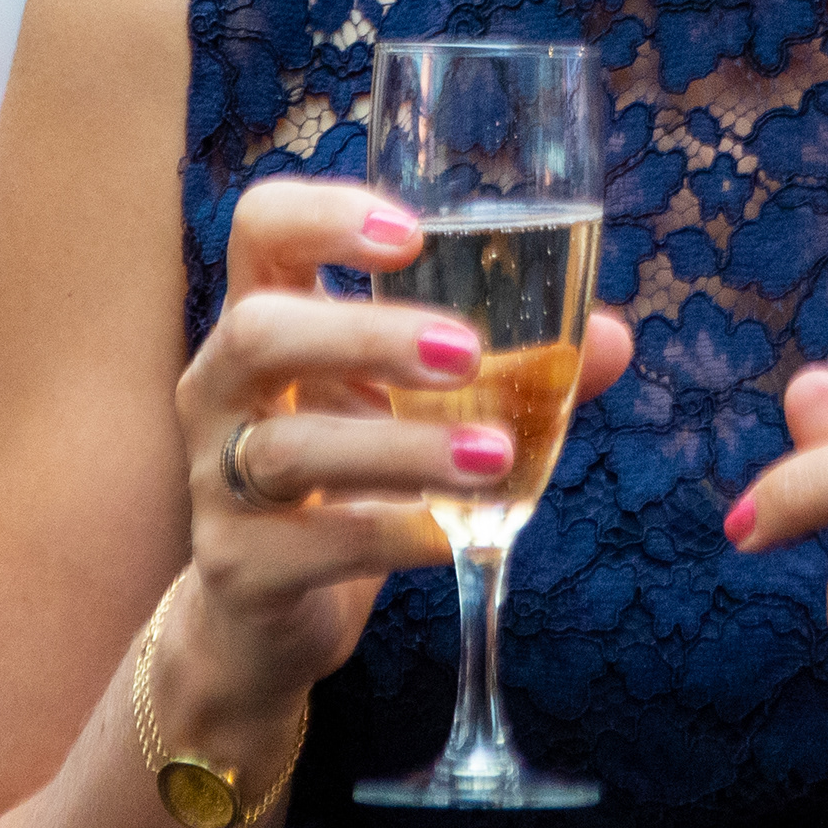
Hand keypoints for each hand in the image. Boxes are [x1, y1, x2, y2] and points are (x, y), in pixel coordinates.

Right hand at [168, 179, 633, 723]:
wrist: (262, 613)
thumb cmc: (345, 475)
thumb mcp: (411, 405)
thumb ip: (509, 367)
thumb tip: (612, 339)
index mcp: (263, 316)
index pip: (262, 227)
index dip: (324, 215)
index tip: (414, 235)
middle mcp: (221, 387)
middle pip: (259, 330)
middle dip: (366, 334)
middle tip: (468, 352)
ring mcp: (216, 479)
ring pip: (287, 450)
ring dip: (401, 448)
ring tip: (494, 456)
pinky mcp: (237, 567)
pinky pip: (309, 547)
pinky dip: (392, 538)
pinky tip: (454, 537)